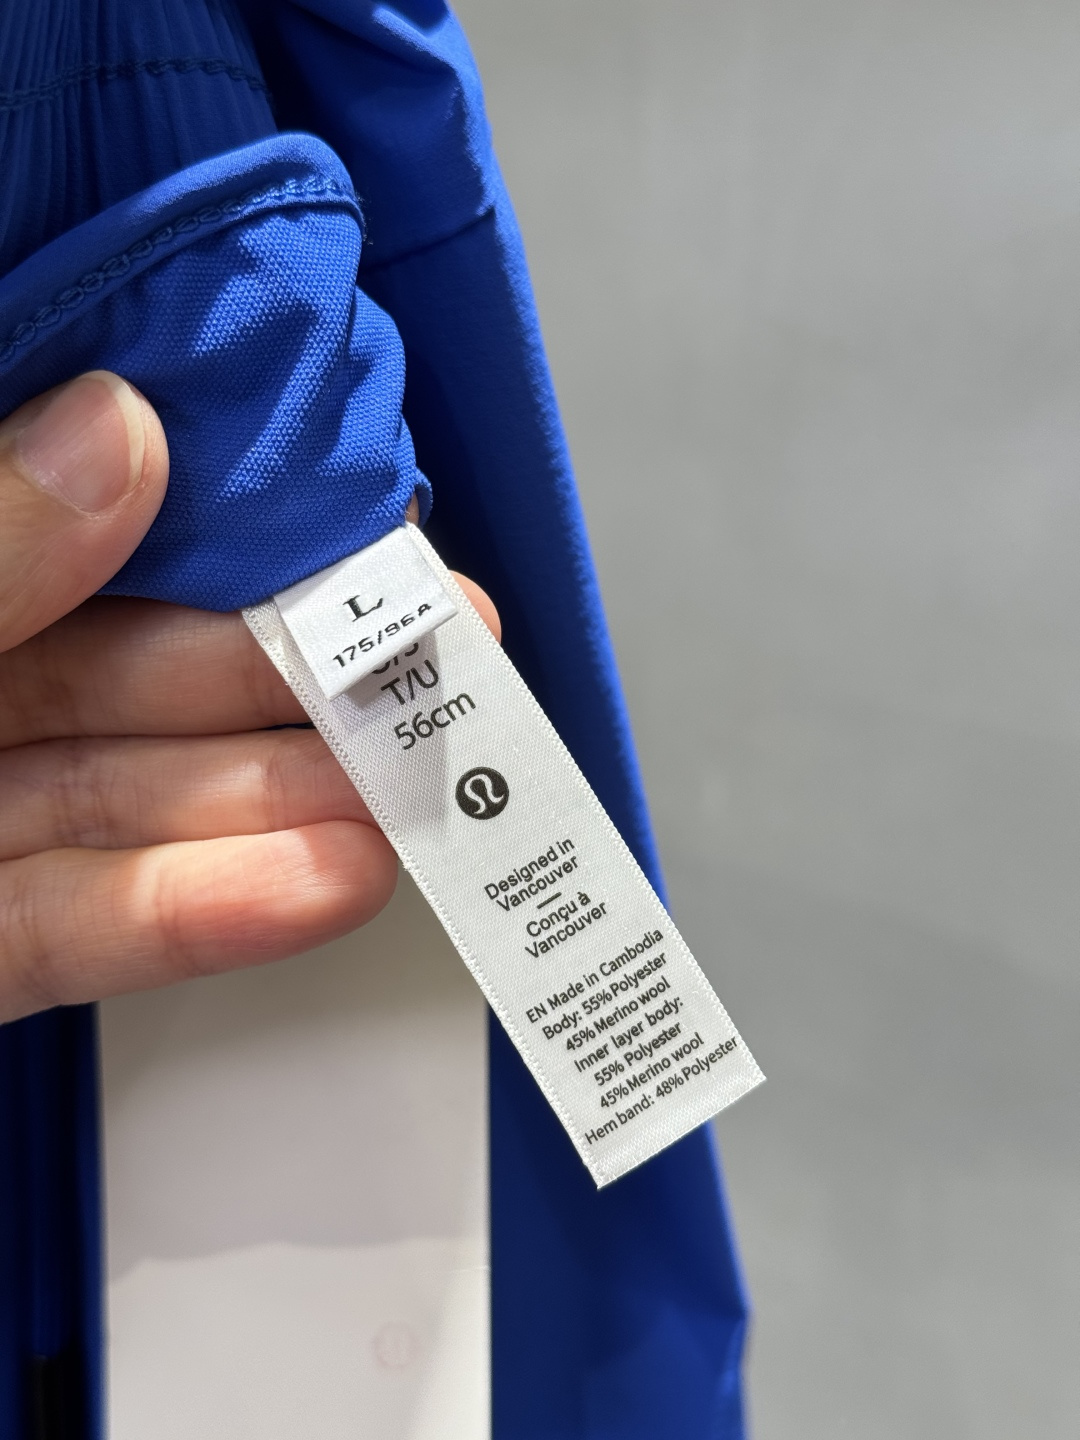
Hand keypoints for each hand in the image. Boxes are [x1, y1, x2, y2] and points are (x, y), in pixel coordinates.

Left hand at [0, 373, 497, 1022]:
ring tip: (413, 789)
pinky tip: (324, 886)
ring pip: (125, 804)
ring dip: (281, 803)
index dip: (210, 524)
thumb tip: (118, 428)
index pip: (71, 526)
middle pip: (122, 673)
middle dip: (289, 675)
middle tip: (434, 664)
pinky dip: (200, 915)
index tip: (348, 521)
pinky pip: (76, 929)